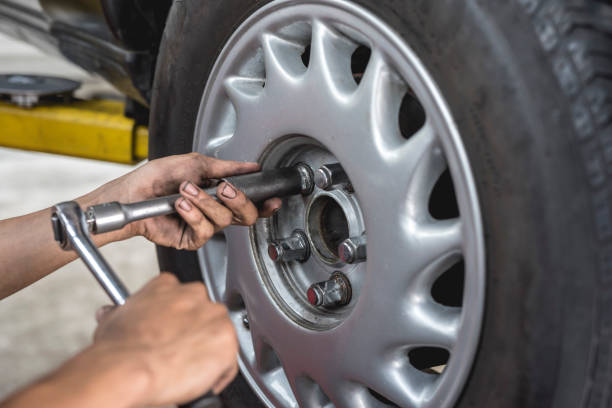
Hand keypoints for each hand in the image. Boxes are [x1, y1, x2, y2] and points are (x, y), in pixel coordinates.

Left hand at [84, 152, 281, 248]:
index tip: (271, 198)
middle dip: (239, 201)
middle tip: (224, 189)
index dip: (264, 203)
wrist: (132, 194)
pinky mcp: (191, 238)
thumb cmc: (156, 178)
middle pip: (245, 215)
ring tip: (186, 191)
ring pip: (223, 220)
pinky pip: (204, 230)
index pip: (250, 202)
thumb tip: (250, 166)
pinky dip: (192, 215)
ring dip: (205, 202)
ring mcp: (204, 226)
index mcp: (219, 193)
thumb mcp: (193, 163)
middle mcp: (215, 211)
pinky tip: (181, 206)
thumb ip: (225, 167)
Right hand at [93, 273, 237, 405]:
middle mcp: (194, 295)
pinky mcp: (226, 340)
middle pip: (205, 314)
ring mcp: (213, 316)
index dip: (178, 319)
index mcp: (167, 285)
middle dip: (196, 333)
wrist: (129, 368)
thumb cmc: (119, 349)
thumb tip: (112, 314)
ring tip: (187, 369)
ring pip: (219, 335)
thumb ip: (123, 313)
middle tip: (180, 353)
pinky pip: (229, 362)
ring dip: (207, 353)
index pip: (182, 297)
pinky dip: (218, 375)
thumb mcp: (113, 320)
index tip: (172, 332)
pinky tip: (199, 381)